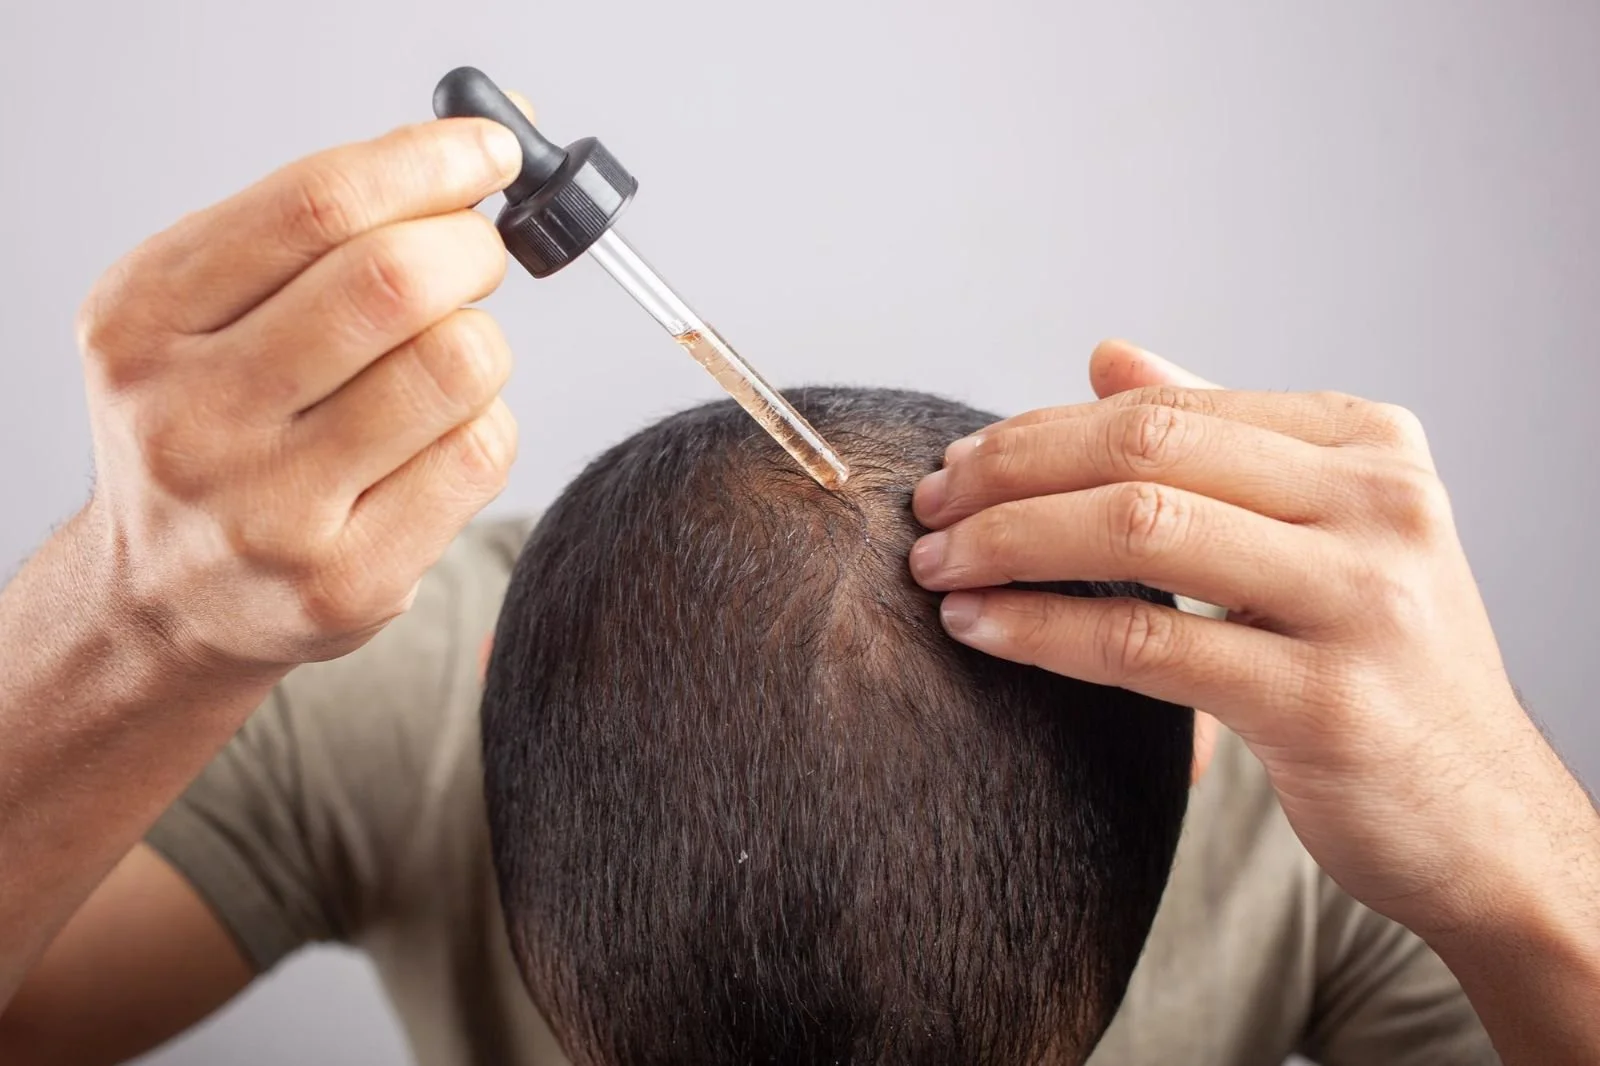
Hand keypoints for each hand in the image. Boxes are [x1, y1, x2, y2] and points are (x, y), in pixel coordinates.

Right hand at [75, 112, 527, 673]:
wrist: (163, 596)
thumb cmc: (209, 428)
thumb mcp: (202, 311)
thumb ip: (314, 227)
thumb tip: (472, 151)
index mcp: (145, 319)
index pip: (317, 205)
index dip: (428, 163)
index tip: (488, 152)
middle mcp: (193, 415)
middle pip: (395, 282)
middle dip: (471, 250)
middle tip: (477, 258)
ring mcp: (270, 509)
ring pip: (455, 367)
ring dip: (481, 343)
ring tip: (442, 361)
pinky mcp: (347, 578)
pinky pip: (480, 453)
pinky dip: (487, 424)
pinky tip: (438, 438)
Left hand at [907, 339, 1598, 947]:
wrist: (1480, 819)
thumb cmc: (1376, 666)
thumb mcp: (1322, 531)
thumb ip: (1220, 440)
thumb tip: (1106, 354)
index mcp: (1369, 444)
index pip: (1168, 411)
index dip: (1041, 431)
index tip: (961, 464)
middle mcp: (1378, 502)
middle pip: (1144, 453)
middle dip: (1011, 474)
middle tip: (928, 510)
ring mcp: (1361, 599)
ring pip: (1138, 531)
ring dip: (1010, 543)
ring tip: (935, 567)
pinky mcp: (1326, 701)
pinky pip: (1148, 645)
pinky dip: (1043, 629)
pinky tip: (979, 628)